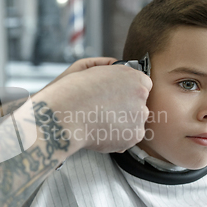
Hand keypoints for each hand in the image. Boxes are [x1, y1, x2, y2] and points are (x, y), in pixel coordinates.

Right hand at [37, 62, 152, 153]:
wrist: (64, 116)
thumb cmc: (73, 92)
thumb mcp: (91, 69)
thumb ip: (110, 72)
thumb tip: (117, 76)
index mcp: (134, 77)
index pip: (142, 84)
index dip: (127, 91)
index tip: (116, 97)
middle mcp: (141, 95)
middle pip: (140, 104)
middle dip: (126, 108)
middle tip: (104, 111)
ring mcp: (139, 117)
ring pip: (135, 122)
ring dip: (123, 124)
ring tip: (100, 123)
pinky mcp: (134, 136)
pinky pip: (130, 137)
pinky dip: (118, 138)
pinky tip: (102, 132)